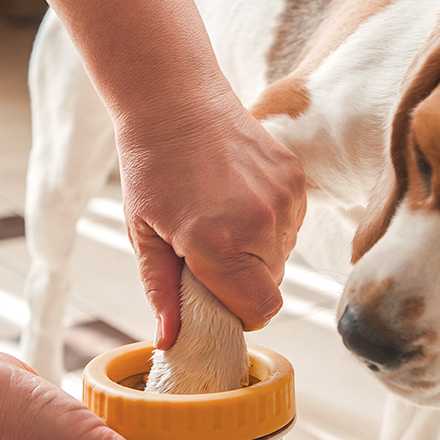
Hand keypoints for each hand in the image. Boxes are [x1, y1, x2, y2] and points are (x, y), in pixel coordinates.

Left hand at [116, 96, 306, 348]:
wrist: (174, 99)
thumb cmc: (150, 166)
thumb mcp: (143, 234)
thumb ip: (161, 290)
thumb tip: (171, 340)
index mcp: (219, 245)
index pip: (260, 311)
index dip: (239, 315)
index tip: (218, 300)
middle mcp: (261, 225)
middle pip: (271, 287)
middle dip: (243, 282)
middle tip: (209, 254)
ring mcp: (284, 200)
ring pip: (283, 256)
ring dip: (257, 252)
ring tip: (221, 218)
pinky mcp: (296, 179)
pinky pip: (291, 224)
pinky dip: (269, 224)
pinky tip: (238, 198)